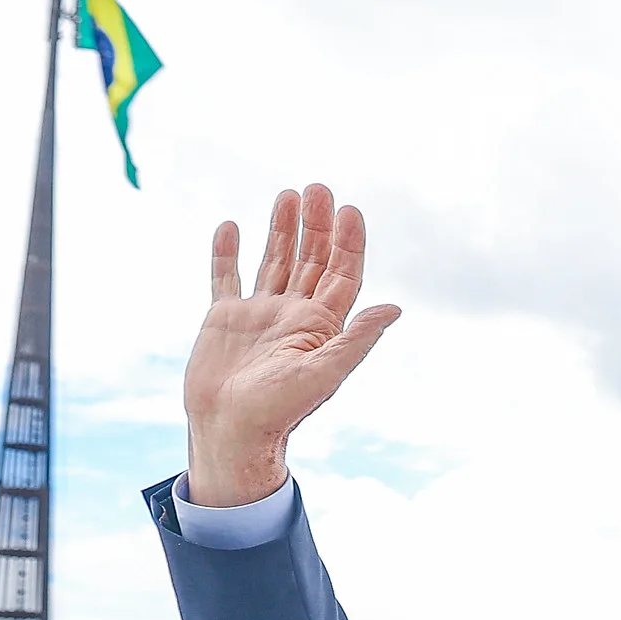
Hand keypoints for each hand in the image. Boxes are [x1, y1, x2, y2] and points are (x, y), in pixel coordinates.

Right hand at [185, 185, 400, 505]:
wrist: (231, 431)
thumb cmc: (280, 410)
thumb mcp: (325, 374)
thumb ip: (357, 339)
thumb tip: (395, 308)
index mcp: (321, 326)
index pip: (343, 274)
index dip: (349, 242)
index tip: (350, 209)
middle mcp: (294, 315)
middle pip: (311, 259)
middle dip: (316, 225)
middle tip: (317, 188)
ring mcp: (259, 314)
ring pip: (274, 261)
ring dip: (281, 229)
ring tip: (287, 194)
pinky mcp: (224, 319)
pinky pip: (226, 277)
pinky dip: (227, 252)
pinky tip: (230, 226)